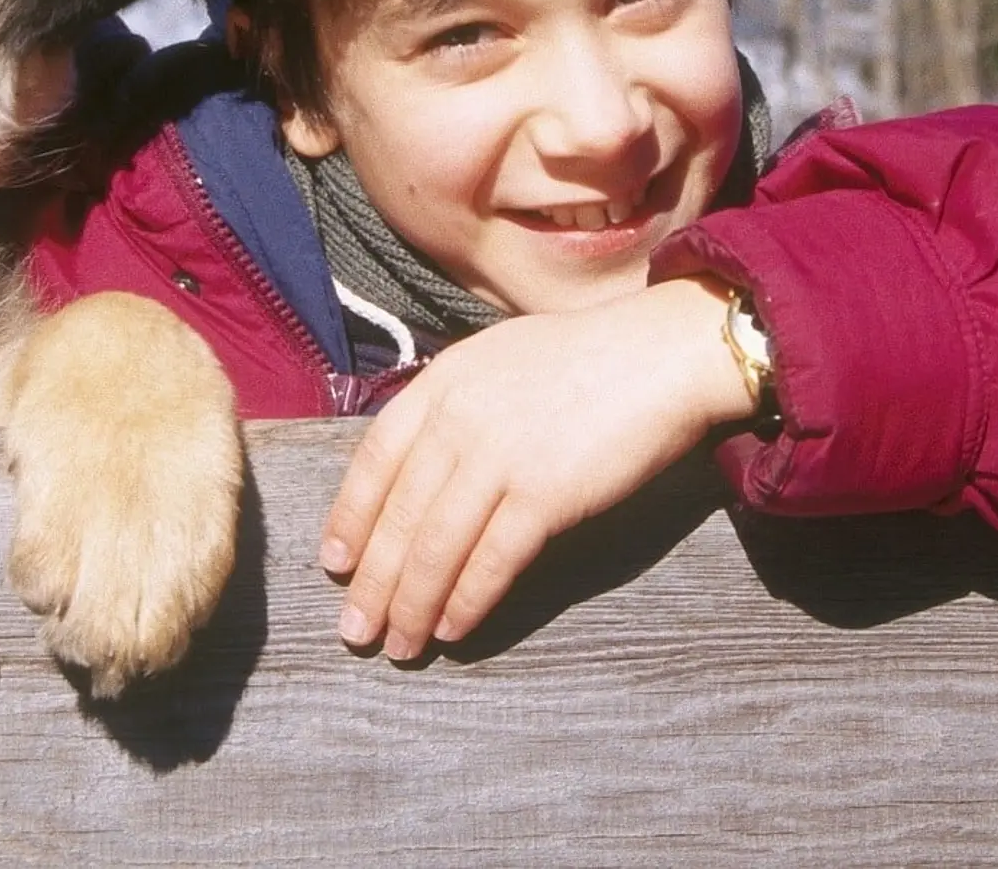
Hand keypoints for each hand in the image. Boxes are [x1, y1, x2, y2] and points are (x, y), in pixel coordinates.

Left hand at [319, 275, 756, 659]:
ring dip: (411, 605)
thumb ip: (454, 405)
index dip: (350, 518)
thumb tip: (419, 464)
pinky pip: (492, 561)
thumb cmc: (587, 357)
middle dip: (372, 582)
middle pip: (398, 516)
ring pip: (435, 547)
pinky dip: (466, 601)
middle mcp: (458, 420)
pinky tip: (451, 628)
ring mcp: (500, 458)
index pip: (373, 461)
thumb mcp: (497, 361)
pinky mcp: (545, 495)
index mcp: (441, 384)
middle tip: (354, 629)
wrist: (662, 354)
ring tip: (399, 644)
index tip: (335, 563)